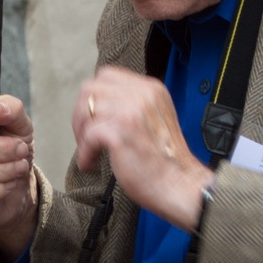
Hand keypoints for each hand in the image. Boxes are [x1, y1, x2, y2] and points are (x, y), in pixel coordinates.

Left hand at [74, 67, 212, 229]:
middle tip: (85, 136)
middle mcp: (142, 94)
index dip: (93, 97)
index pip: (106, 76)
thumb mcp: (153, 117)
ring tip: (90, 152)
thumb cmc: (164, 160)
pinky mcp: (122, 131)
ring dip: (81, 133)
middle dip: (81, 113)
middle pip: (90, 89)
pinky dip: (85, 152)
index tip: (92, 118)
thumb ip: (131, 104)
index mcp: (150, 89)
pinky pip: (88, 135)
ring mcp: (132, 111)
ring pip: (86, 110)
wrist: (181, 186)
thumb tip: (96, 103)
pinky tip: (90, 163)